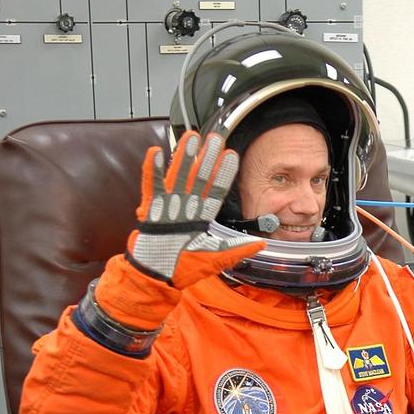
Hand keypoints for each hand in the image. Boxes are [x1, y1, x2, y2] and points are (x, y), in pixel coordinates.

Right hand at [127, 131, 263, 289]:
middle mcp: (186, 208)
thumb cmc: (185, 268)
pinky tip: (157, 153)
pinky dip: (153, 171)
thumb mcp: (217, 257)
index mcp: (201, 217)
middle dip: (207, 158)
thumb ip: (238, 248)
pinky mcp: (150, 210)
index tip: (232, 156)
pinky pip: (152, 187)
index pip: (215, 191)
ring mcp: (168, 207)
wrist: (157, 276)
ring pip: (177, 176)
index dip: (223, 174)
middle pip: (198, 178)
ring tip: (191, 137)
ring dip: (184, 157)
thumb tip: (262, 243)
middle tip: (215, 138)